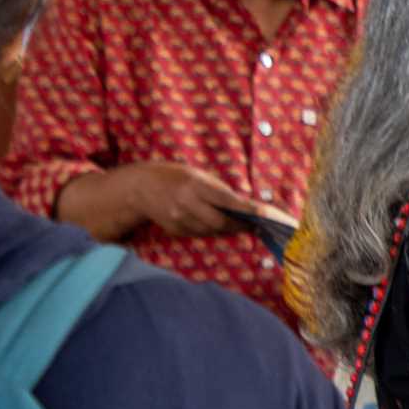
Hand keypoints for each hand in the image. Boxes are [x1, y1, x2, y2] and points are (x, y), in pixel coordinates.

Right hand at [60, 160, 266, 240]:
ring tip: (242, 223)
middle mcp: (186, 204)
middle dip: (241, 224)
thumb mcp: (197, 174)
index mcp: (195, 185)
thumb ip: (218, 189)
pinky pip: (200, 233)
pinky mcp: (175, 230)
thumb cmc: (174, 176)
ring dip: (229, 229)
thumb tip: (244, 205)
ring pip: (212, 231)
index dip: (251, 210)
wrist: (138, 187)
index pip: (229, 201)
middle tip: (258, 223)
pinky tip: (218, 224)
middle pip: (221, 222)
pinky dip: (212, 230)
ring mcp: (179, 219)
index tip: (270, 215)